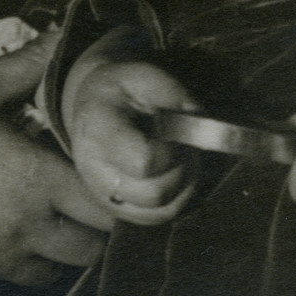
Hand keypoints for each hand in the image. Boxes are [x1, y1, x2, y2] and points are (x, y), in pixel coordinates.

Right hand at [0, 39, 114, 293]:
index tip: (96, 178)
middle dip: (85, 227)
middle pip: (87, 251)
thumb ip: (24, 68)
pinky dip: (4, 263)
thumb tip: (61, 33)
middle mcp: (19, 230)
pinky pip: (2, 283)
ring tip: (27, 218)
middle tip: (68, 200)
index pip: (103, 206)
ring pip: (48, 274)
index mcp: (30, 179)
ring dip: (47, 251)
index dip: (107, 194)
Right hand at [62, 30, 198, 224]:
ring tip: (179, 155)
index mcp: (97, 129)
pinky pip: (157, 218)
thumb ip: (177, 98)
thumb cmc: (123, 90)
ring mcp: (102, 195)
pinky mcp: (114, 210)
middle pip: (155, 192)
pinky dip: (176, 199)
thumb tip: (203, 129)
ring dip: (183, 185)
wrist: (93, 106)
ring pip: (160, 211)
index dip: (173, 150)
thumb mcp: (147, 76)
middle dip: (183, 169)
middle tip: (184, 143)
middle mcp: (93, 170)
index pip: (145, 161)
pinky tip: (173, 171)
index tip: (178, 129)